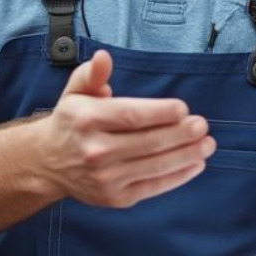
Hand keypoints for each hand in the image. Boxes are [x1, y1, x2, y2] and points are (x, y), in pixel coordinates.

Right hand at [35, 50, 214, 208]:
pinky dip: (179, 176)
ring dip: (187, 155)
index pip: (132, 116)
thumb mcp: (75, 92)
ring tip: (207, 144)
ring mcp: (107, 178)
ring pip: (156, 166)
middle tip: (202, 125)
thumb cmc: (71, 122)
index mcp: (87, 119)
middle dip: (181, 134)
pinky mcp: (116, 198)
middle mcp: (96, 150)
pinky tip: (195, 164)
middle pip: (149, 143)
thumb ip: (91, 74)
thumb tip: (103, 57)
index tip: (183, 108)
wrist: (48, 163)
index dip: (161, 112)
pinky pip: (154, 187)